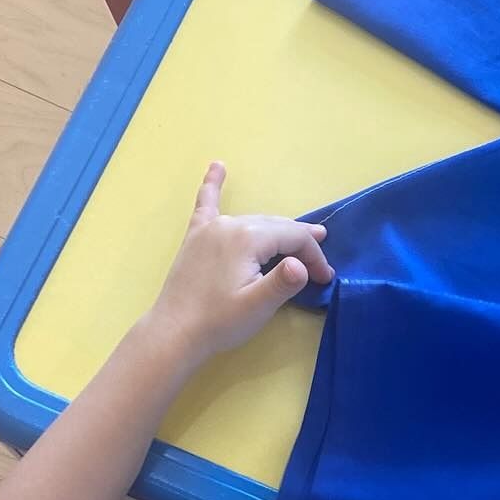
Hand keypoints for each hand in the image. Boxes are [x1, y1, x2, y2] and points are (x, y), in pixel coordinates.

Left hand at [145, 162, 333, 364]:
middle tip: (320, 268)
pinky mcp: (196, 238)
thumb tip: (302, 265)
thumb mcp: (258, 306)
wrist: (175, 332)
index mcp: (246, 238)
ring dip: (279, 229)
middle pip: (277, 227)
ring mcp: (210, 229)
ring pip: (255, 221)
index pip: (293, 238)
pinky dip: (212, 185)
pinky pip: (207, 204)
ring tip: (302, 237)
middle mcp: (229, 224)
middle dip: (302, 244)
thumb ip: (283, 283)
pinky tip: (218, 166)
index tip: (324, 279)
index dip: (314, 257)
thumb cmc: (219, 322)